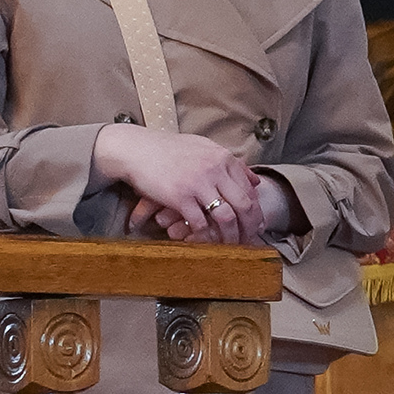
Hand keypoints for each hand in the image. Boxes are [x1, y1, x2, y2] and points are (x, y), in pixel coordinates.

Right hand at [98, 127, 275, 241]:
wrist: (136, 149)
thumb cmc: (168, 150)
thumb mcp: (204, 148)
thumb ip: (230, 164)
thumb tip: (255, 181)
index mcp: (223, 158)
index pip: (249, 190)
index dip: (256, 211)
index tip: (257, 225)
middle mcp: (215, 170)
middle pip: (244, 205)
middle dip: (249, 227)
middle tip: (249, 240)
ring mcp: (198, 184)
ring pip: (226, 217)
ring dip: (230, 235)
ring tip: (230, 245)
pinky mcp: (180, 196)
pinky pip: (200, 222)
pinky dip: (205, 234)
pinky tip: (205, 239)